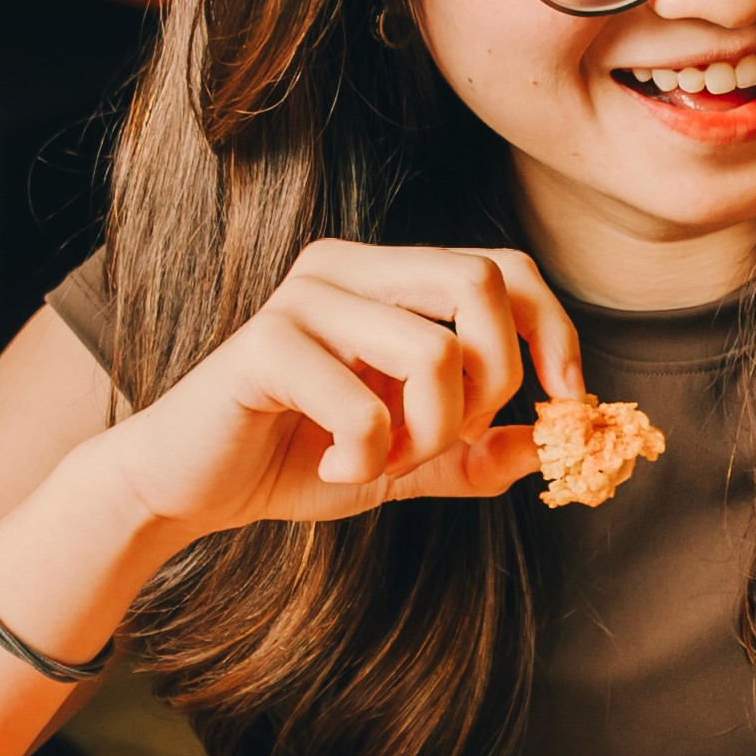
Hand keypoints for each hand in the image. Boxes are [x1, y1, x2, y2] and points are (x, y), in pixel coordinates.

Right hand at [97, 242, 582, 542]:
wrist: (190, 487)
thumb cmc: (296, 457)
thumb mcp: (407, 462)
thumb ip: (476, 453)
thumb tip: (554, 444)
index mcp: (388, 278)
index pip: (506, 268)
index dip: (554, 329)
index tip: (565, 399)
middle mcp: (349, 268)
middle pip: (482, 284)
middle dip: (493, 383)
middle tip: (444, 439)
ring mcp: (304, 298)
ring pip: (435, 351)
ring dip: (427, 433)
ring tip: (381, 460)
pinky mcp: (265, 345)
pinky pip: (365, 405)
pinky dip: (365, 458)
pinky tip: (331, 464)